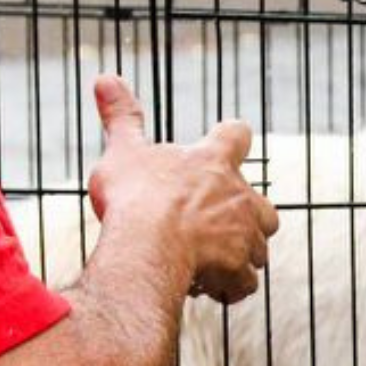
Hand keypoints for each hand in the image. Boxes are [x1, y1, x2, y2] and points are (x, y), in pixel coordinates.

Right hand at [87, 76, 277, 304]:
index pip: (236, 135)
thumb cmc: (134, 197)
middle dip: (243, 220)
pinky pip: (245, 283)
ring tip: (199, 266)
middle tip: (205, 230)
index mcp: (213, 161)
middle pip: (262, 205)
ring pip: (257, 248)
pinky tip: (205, 289)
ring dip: (235, 258)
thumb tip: (104, 76)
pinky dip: (230, 288)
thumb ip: (120, 117)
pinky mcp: (242, 267)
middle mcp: (239, 195)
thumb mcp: (122, 152)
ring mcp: (246, 233)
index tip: (225, 142)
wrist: (149, 246)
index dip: (231, 139)